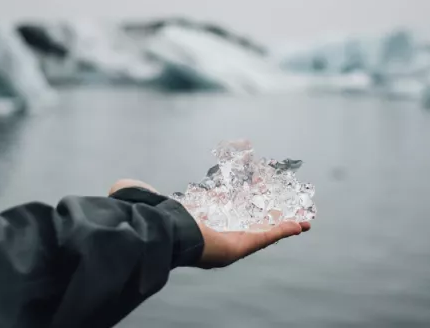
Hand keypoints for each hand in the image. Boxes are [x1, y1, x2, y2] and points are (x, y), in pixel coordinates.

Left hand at [108, 179, 311, 268]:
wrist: (156, 233)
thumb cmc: (148, 216)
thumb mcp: (142, 196)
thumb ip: (137, 190)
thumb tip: (124, 184)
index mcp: (200, 217)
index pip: (226, 205)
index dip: (242, 195)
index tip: (256, 184)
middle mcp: (218, 230)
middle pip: (250, 218)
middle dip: (270, 209)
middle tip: (288, 201)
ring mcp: (231, 239)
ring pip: (264, 229)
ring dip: (285, 222)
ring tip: (306, 217)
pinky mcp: (241, 246)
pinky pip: (268, 237)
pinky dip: (286, 230)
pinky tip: (303, 224)